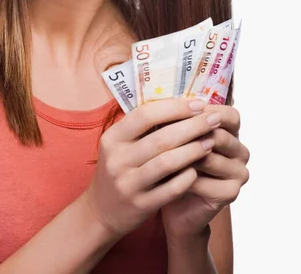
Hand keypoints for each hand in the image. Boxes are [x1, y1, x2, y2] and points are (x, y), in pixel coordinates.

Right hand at [83, 98, 224, 238]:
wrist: (102, 212)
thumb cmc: (120, 169)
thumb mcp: (120, 145)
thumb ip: (143, 127)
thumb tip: (182, 104)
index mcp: (112, 138)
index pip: (145, 114)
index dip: (174, 107)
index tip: (198, 104)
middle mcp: (117, 159)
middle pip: (161, 138)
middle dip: (193, 126)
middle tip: (214, 119)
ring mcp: (128, 184)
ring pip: (167, 162)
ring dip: (193, 150)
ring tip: (211, 142)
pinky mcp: (140, 205)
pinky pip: (171, 189)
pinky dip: (187, 177)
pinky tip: (199, 170)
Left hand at [161, 104, 249, 242]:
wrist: (170, 197)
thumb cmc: (171, 160)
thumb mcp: (175, 135)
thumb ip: (177, 119)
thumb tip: (165, 100)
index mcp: (232, 132)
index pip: (230, 115)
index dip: (205, 112)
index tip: (177, 111)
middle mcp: (241, 151)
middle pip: (219, 135)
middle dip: (189, 133)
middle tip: (161, 133)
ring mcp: (239, 173)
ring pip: (210, 157)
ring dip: (182, 155)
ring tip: (159, 154)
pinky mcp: (230, 193)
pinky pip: (204, 182)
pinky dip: (182, 178)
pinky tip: (165, 176)